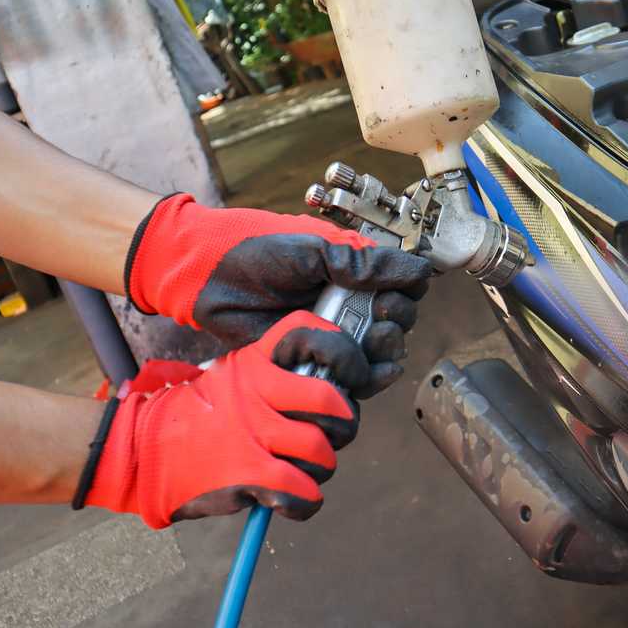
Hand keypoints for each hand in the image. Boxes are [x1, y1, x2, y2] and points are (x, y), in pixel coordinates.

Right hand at [84, 311, 367, 527]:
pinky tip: (297, 499)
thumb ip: (276, 378)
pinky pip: (301, 488)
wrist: (140, 451)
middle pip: (331, 399)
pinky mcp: (247, 472)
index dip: (342, 352)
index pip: (306, 333)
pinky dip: (307, 500)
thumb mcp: (232, 378)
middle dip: (344, 424)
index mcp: (255, 362)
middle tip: (335, 435)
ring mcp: (252, 431)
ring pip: (320, 449)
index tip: (351, 376)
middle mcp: (257, 390)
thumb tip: (335, 394)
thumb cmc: (197, 417)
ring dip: (323, 466)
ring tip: (308, 471)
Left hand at [124, 193, 430, 360]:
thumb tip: (421, 271)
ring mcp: (334, 332)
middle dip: (395, 324)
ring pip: (380, 352)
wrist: (206, 278)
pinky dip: (366, 378)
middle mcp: (351, 302)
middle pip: (398, 322)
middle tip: (375, 319)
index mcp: (355, 270)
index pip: (404, 286)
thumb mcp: (314, 248)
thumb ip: (364, 262)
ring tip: (366, 343)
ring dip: (384, 352)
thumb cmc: (255, 250)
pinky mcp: (314, 359)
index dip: (407, 294)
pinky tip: (365, 374)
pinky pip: (352, 376)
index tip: (388, 296)